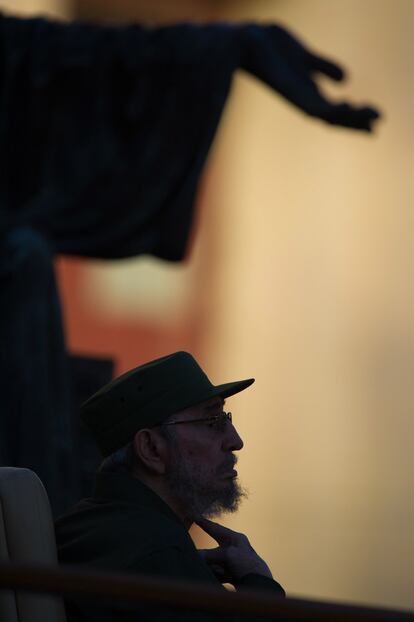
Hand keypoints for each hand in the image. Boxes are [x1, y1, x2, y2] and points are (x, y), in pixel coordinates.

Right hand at [196, 517, 271, 584]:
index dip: (205, 523)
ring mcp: (234, 562)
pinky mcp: (233, 574)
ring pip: (215, 561)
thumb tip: (197, 555)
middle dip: (205, 551)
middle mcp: (234, 549)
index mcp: (235, 539)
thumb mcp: (227, 555)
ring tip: (208, 568)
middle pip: (215, 548)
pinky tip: (215, 577)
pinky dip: (214, 574)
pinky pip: (218, 572)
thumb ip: (211, 555)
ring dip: (210, 565)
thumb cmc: (247, 564)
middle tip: (193, 547)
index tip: (195, 517)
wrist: (260, 584)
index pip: (217, 528)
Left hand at [239, 24, 379, 130]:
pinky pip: (314, 106)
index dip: (354, 117)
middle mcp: (302, 99)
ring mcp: (296, 97)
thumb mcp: (305, 57)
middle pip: (334, 118)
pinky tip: (347, 107)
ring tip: (370, 118)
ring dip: (350, 118)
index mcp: (307, 92)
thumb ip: (323, 67)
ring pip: (328, 116)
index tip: (375, 121)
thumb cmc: (271, 47)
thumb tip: (346, 80)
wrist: (246, 41)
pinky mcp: (290, 92)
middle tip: (377, 123)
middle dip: (356, 122)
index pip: (335, 111)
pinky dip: (332, 110)